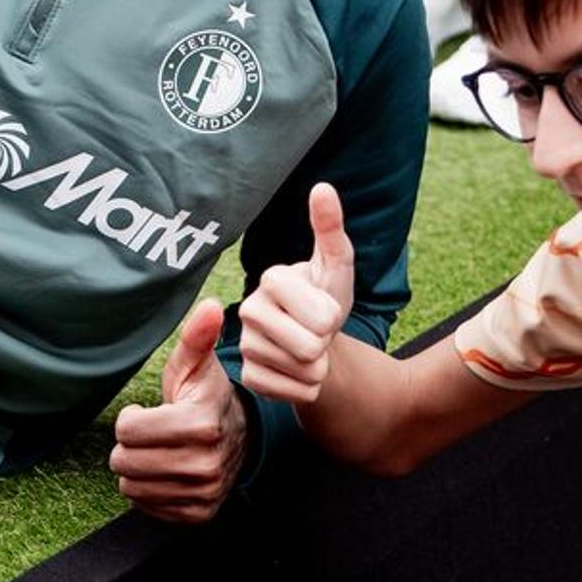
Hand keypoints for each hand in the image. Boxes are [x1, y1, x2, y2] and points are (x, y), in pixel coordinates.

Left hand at [109, 298, 248, 522]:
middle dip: (130, 445)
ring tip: (157, 452)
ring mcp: (203, 492)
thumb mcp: (196, 364)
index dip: (131, 418)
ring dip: (137, 470)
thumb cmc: (206, 396)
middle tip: (151, 434)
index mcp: (200, 423)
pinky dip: (149, 491)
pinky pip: (147, 508)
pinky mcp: (199, 513)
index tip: (148, 411)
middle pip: (125, 462)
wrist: (239, 438)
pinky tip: (165, 472)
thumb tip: (207, 306)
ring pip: (131, 488)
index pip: (128, 431)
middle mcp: (205, 463)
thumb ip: (196, 337)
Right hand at [237, 181, 356, 406]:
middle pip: (309, 347)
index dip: (334, 317)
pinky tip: (299, 372)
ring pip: (301, 371)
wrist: (317, 339)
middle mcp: (248, 310)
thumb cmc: (327, 297)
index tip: (326, 308)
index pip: (321, 316)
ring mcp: (245, 345)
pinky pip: (293, 393)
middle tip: (317, 332)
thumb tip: (323, 187)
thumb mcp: (336, 265)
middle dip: (326, 345)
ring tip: (311, 349)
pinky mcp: (248, 377)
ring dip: (318, 368)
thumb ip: (330, 228)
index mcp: (271, 279)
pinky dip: (307, 388)